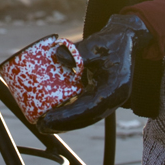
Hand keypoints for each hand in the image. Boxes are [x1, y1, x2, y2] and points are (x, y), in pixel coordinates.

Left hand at [36, 14, 152, 132]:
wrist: (125, 39)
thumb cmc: (110, 41)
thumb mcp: (95, 44)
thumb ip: (79, 51)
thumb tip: (57, 56)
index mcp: (113, 89)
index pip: (88, 109)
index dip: (67, 116)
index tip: (47, 118)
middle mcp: (112, 99)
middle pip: (85, 118)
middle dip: (62, 124)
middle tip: (40, 125)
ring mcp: (107, 99)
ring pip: (85, 116)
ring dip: (65, 122)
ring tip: (42, 125)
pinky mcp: (101, 96)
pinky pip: (84, 108)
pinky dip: (70, 113)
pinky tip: (53, 116)